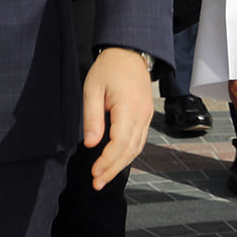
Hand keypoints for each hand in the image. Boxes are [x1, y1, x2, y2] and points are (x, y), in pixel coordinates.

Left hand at [83, 48, 154, 190]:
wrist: (130, 52)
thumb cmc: (109, 68)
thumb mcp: (93, 88)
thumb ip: (92, 117)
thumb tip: (90, 144)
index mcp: (129, 107)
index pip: (120, 142)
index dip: (107, 161)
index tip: (93, 172)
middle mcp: (142, 114)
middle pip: (130, 150)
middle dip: (113, 170)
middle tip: (96, 183)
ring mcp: (147, 115)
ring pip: (137, 148)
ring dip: (121, 165)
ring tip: (104, 177)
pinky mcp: (146, 115)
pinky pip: (140, 140)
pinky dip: (128, 154)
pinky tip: (116, 161)